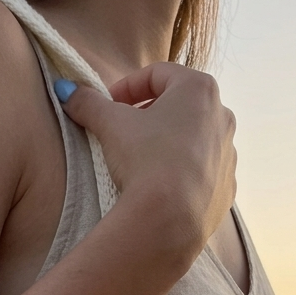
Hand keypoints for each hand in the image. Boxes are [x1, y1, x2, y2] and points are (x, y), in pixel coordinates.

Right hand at [57, 63, 236, 265]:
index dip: (126, 87)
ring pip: (194, 139)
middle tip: (123, 132)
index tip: (108, 105)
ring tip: (142, 162)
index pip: (157, 74)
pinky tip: (162, 187)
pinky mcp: (227, 188)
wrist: (169, 220)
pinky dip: (183, 173)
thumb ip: (89, 103)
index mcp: (199, 90)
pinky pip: (202, 172)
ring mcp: (229, 154)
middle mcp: (222, 116)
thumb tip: (66, 90)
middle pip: (179, 105)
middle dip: (149, 114)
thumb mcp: (110, 125)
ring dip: (168, 143)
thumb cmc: (145, 159)